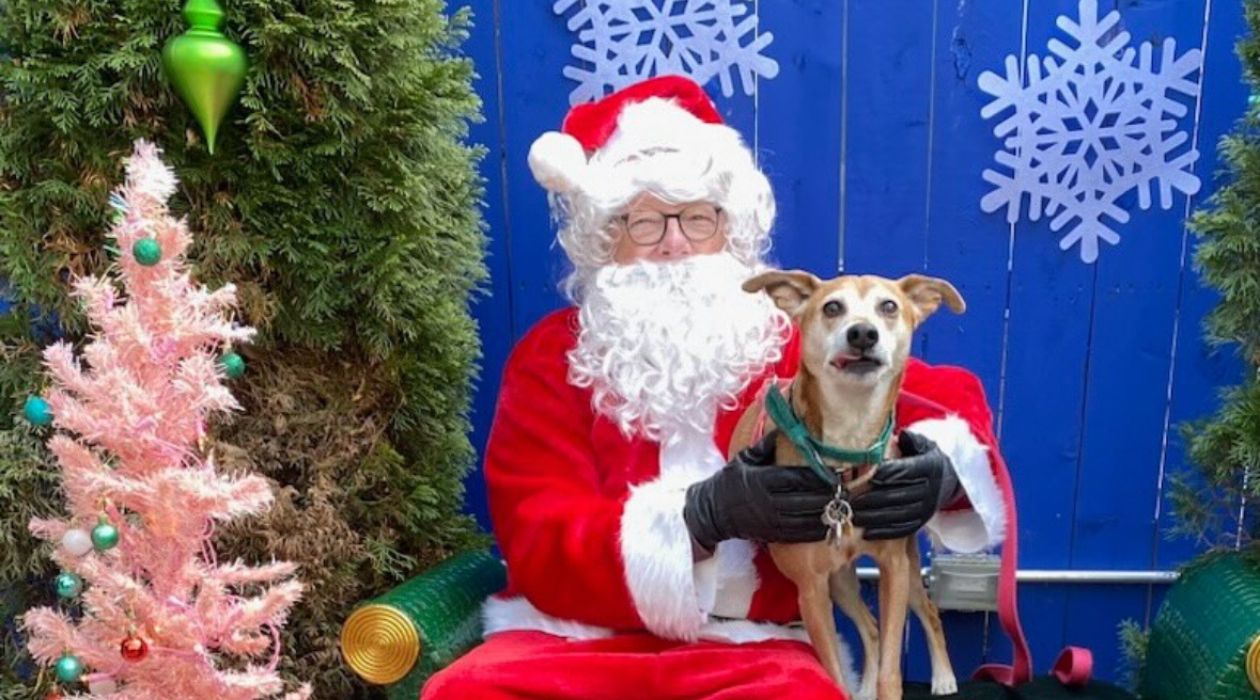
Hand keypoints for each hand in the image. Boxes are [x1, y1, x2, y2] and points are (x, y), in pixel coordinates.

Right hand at [683, 431, 834, 551]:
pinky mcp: (774, 534)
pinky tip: (832, 523)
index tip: (837, 471)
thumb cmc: (729, 481)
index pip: (796, 478)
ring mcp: (772, 521)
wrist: (711, 512)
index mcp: (762, 480)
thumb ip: (765, 446)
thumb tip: (784, 428)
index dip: (818, 476)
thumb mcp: (744, 459)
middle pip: (806, 499)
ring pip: (807, 519)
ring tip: (846, 505)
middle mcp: (768, 502)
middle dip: (829, 495)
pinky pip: (801, 534)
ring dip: (828, 513)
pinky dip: (818, 529)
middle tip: (849, 488)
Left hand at [850, 431, 959, 540]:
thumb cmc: (927, 458)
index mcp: (929, 468)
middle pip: (897, 496)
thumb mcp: (924, 444)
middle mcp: (929, 491)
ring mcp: (926, 509)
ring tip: (853, 516)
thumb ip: (912, 439)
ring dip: (873, 518)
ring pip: (897, 515)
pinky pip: (903, 529)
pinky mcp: (922, 521)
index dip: (884, 474)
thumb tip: (902, 435)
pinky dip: (884, 532)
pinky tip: (867, 533)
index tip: (865, 476)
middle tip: (849, 500)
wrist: (949, 479)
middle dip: (871, 499)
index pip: (904, 472)